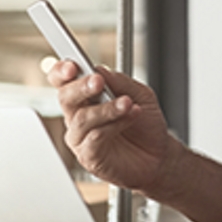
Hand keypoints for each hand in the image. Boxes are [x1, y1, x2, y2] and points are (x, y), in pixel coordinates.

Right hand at [49, 60, 176, 191]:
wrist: (159, 155)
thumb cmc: (145, 125)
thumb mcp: (140, 95)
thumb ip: (120, 82)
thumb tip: (100, 69)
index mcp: (86, 96)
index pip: (63, 80)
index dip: (61, 71)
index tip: (72, 65)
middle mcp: (78, 115)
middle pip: (65, 97)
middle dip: (81, 87)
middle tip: (98, 81)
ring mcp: (81, 137)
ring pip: (82, 118)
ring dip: (106, 108)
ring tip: (127, 103)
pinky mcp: (88, 156)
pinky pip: (94, 138)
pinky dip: (114, 125)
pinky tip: (129, 119)